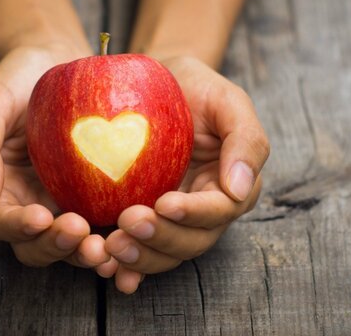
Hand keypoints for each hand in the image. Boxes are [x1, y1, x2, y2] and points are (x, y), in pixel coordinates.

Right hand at [0, 44, 110, 268]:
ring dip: (84, 251)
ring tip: (104, 246)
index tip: (40, 218)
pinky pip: (104, 222)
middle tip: (78, 232)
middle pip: (35, 245)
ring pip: (70, 243)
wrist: (57, 60)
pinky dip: (114, 235)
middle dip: (54, 246)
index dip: (16, 227)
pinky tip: (132, 231)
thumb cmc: (18, 79)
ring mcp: (63, 202)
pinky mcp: (95, 196)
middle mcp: (29, 203)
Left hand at [101, 55, 269, 292]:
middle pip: (190, 241)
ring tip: (111, 247)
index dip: (195, 213)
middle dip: (161, 239)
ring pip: (163, 253)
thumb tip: (240, 188)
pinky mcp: (143, 218)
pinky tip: (105, 267)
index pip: (219, 210)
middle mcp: (203, 210)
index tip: (165, 204)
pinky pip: (137, 248)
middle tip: (127, 223)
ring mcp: (171, 219)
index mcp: (230, 186)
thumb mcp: (226, 100)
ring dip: (140, 257)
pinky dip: (124, 265)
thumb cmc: (192, 87)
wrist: (150, 84)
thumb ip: (245, 140)